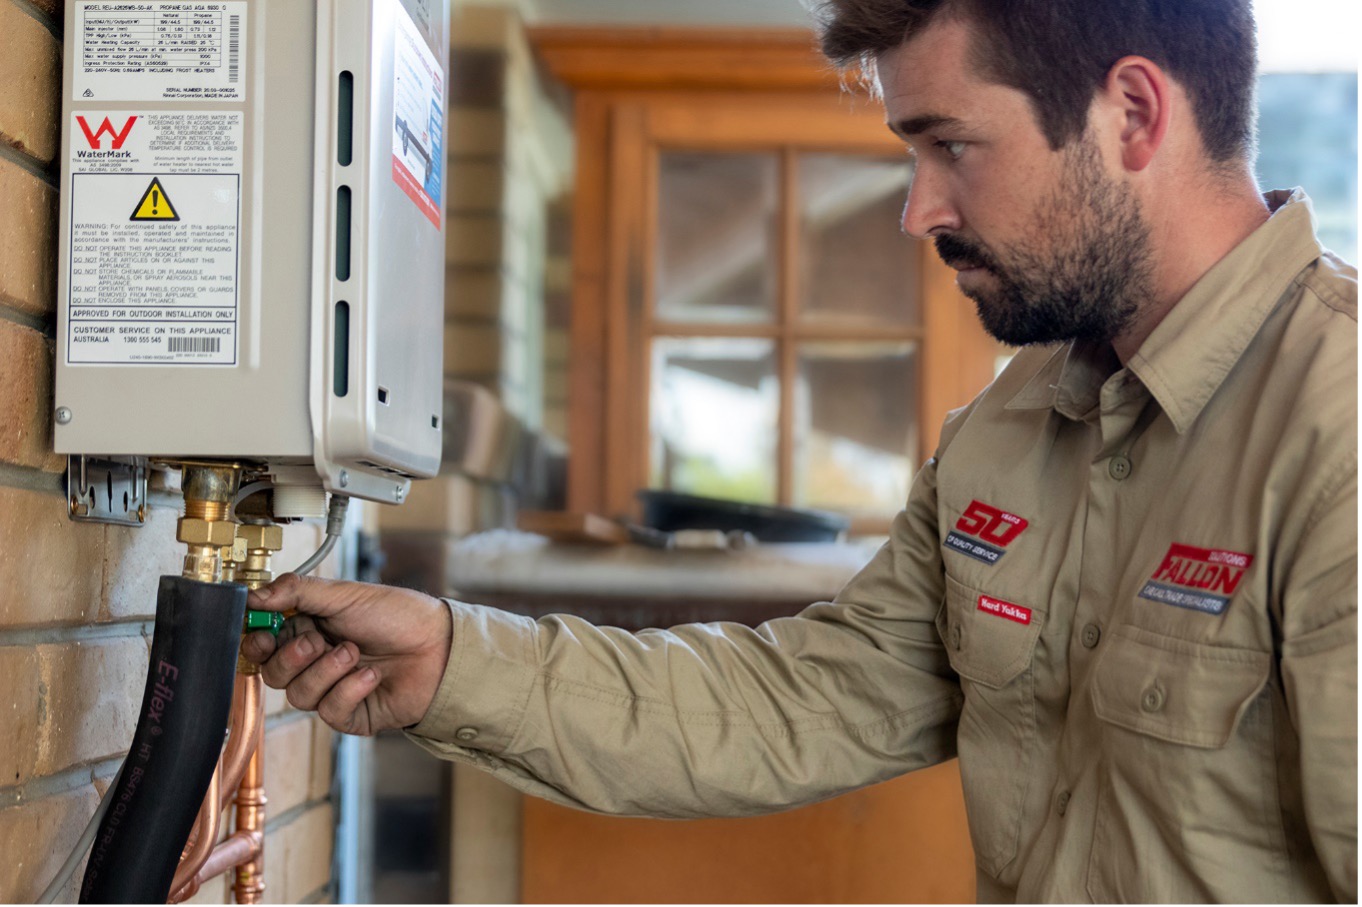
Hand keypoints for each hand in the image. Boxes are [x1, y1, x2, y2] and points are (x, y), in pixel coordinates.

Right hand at [241, 574, 451, 735]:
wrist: (441, 645)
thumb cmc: (400, 616)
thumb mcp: (346, 595)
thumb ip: (298, 592)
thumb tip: (255, 595)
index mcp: (308, 629)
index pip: (262, 643)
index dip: (256, 641)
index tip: (263, 632)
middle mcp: (315, 661)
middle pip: (272, 673)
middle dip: (291, 658)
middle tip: (317, 641)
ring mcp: (331, 689)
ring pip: (298, 696)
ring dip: (326, 672)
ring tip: (355, 653)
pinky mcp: (350, 714)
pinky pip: (329, 711)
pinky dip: (349, 690)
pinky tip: (371, 675)